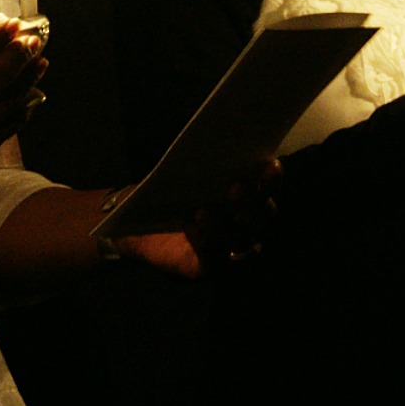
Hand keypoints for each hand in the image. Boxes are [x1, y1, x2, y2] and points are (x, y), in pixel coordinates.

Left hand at [112, 157, 285, 278]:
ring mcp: (225, 250)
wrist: (131, 224)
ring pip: (239, 242)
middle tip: (236, 186)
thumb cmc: (162, 193)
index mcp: (243, 200)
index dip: (273, 180)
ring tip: (203, 211)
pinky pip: (211, 259)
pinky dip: (203, 243)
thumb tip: (212, 137)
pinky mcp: (203, 267)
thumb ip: (199, 161)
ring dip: (224, 227)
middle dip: (254, 203)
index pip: (267, 190)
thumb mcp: (179, 173)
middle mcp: (242, 227)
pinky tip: (189, 227)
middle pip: (262, 219)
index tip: (270, 165)